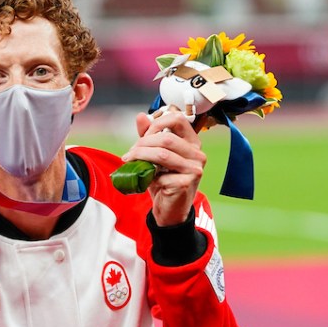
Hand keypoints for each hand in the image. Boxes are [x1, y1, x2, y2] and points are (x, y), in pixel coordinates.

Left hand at [122, 111, 205, 226]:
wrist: (170, 210)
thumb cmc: (163, 181)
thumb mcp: (155, 156)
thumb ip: (149, 136)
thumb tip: (140, 116)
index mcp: (192, 143)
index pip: (178, 119)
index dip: (157, 124)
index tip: (144, 136)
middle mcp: (198, 154)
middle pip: (166, 138)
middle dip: (143, 144)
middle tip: (130, 154)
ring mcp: (194, 169)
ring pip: (162, 155)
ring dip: (141, 157)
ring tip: (130, 162)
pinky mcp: (186, 183)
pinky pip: (160, 175)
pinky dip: (147, 177)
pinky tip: (144, 181)